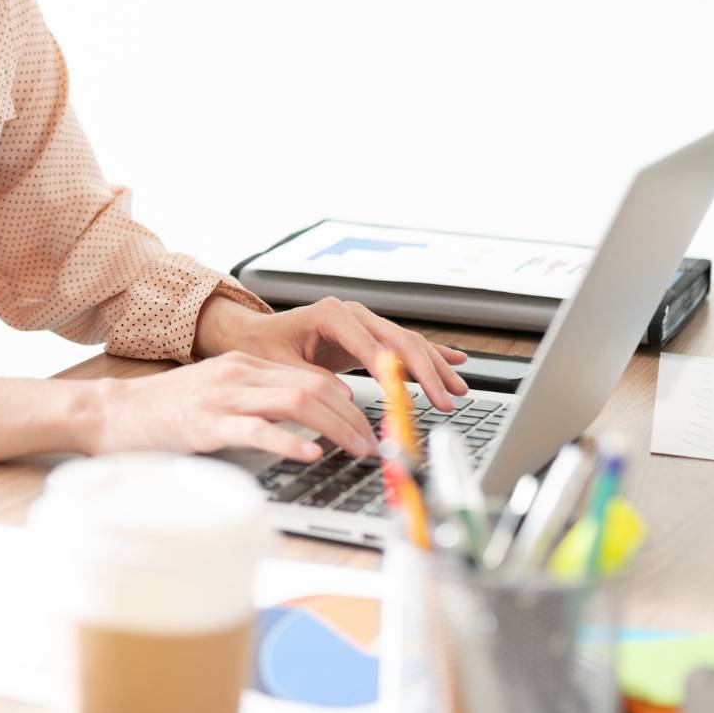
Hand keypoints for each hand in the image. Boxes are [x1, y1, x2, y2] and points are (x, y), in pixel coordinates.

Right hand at [91, 352, 379, 463]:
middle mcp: (239, 374)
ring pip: (296, 402)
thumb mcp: (217, 393)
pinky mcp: (205, 424)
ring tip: (358, 449)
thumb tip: (306, 423)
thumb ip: (256, 401)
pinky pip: (256, 429)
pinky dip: (289, 441)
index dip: (351, 402)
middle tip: (376, 443)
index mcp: (245, 365)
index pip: (313, 376)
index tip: (370, 425)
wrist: (110, 412)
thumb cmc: (162, 410)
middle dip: (355, 416)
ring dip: (337, 427)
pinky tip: (311, 453)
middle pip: (315, 386)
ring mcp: (222, 397)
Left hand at [195, 294, 469, 410]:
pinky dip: (431, 354)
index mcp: (330, 314)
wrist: (255, 334)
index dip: (392, 369)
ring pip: (409, 344)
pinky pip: (405, 346)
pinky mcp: (369, 336)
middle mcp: (353, 314)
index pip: (370, 343)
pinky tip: (455, 360)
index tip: (409, 393)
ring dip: (436, 367)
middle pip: (400, 341)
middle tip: (446, 399)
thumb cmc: (264, 347)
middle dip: (427, 372)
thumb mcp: (280, 365)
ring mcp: (364, 323)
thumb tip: (342, 397)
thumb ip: (311, 379)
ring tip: (458, 390)